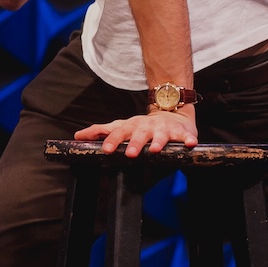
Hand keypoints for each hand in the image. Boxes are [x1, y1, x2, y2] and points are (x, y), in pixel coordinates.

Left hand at [76, 108, 198, 158]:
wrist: (170, 112)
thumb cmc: (141, 125)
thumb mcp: (121, 126)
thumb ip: (100, 131)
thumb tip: (77, 136)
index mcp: (131, 126)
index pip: (118, 132)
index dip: (112, 140)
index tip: (105, 149)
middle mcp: (146, 127)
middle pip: (139, 135)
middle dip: (134, 144)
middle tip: (129, 154)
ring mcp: (164, 129)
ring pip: (161, 136)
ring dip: (158, 142)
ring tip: (155, 150)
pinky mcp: (181, 132)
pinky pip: (186, 136)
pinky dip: (188, 139)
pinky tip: (191, 144)